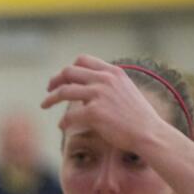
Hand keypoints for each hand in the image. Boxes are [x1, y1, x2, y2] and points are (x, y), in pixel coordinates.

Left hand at [41, 54, 172, 151]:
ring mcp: (99, 95)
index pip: (82, 60)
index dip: (68, 69)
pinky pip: (69, 115)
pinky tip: (62, 126)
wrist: (149, 132)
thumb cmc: (137, 117)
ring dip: (50, 98)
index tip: (61, 79)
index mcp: (113, 72)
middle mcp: (105, 79)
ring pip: (64, 91)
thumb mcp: (125, 91)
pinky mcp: (94, 113)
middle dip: (55, 80)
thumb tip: (86, 88)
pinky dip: (63, 121)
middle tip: (48, 90)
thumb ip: (107, 85)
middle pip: (69, 72)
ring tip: (44, 105)